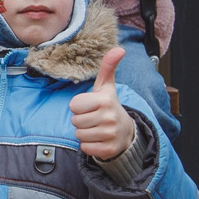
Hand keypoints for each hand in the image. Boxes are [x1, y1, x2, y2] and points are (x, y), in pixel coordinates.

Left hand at [70, 47, 135, 162]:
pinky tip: (98, 139)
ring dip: (84, 133)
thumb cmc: (108, 106)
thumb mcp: (106, 86)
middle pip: (75, 121)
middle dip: (81, 120)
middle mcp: (109, 117)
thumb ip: (107, 67)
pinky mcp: (108, 150)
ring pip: (79, 135)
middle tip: (93, 118)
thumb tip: (119, 48)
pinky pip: (85, 148)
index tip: (90, 106)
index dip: (79, 106)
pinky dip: (88, 145)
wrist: (125, 132)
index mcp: (105, 100)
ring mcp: (109, 134)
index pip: (73, 105)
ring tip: (96, 128)